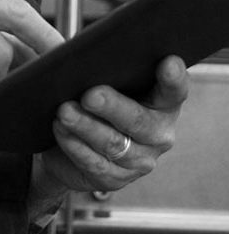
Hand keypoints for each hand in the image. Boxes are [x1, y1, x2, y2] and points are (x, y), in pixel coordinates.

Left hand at [39, 55, 188, 192]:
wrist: (67, 147)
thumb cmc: (91, 104)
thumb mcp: (102, 83)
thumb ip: (104, 70)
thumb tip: (84, 54)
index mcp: (162, 104)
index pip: (174, 91)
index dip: (173, 78)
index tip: (168, 62)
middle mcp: (158, 134)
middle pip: (138, 120)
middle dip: (112, 106)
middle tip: (90, 95)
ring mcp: (138, 160)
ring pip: (112, 143)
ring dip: (85, 125)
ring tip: (64, 111)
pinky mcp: (113, 179)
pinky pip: (93, 161)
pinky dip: (73, 144)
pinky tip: (59, 129)